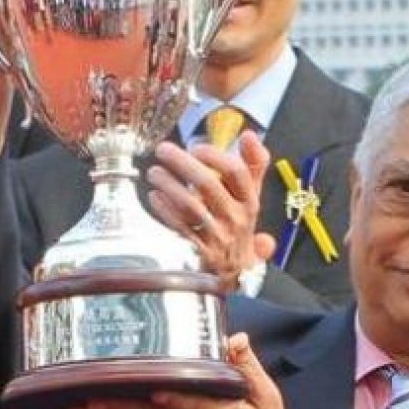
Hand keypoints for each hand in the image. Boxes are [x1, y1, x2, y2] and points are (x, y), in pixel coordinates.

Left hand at [146, 132, 273, 291]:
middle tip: (164, 150)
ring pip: (191, 205)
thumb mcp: (251, 197)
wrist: (235, 273)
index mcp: (249, 202)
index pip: (238, 173)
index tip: (196, 147)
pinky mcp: (198, 251)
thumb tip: (249, 135)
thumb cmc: (238, 227)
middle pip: (209, 185)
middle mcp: (235, 218)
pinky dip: (165, 209)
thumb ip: (253, 165)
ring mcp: (217, 236)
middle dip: (183, 163)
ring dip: (169, 184)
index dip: (215, 156)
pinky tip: (155, 196)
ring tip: (154, 172)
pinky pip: (179, 227)